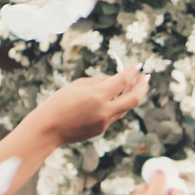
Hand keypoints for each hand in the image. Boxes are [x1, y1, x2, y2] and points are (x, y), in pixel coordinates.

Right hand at [31, 64, 148, 147]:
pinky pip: (115, 114)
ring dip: (131, 96)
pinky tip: (116, 98)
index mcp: (97, 96)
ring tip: (133, 85)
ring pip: (125, 107)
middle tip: (145, 78)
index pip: (122, 81)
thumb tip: (118, 80)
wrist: (49, 129)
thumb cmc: (59, 102)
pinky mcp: (103, 129)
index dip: (132, 72)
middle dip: (142, 87)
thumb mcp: (77, 86)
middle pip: (134, 99)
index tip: (138, 65)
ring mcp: (106, 122)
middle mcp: (105, 110)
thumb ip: (100, 82)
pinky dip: (118, 105)